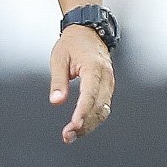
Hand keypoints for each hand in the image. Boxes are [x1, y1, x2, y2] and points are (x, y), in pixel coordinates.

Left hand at [49, 25, 113, 143]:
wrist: (88, 31)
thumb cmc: (72, 43)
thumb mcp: (59, 58)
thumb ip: (58, 81)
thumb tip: (56, 102)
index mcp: (94, 67)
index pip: (90, 94)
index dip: (83, 111)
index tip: (74, 125)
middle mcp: (106, 77)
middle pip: (99, 107)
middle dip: (85, 124)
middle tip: (68, 136)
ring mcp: (109, 82)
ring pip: (103, 110)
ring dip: (89, 125)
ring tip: (71, 135)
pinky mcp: (108, 87)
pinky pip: (103, 106)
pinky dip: (93, 118)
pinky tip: (81, 126)